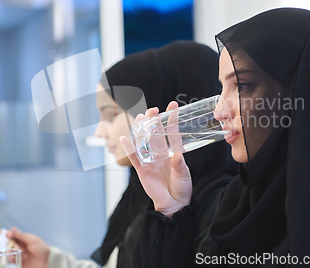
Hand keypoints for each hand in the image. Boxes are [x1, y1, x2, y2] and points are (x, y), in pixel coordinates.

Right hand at [6, 227, 49, 267]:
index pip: (14, 235)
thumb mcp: (32, 241)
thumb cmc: (41, 249)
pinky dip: (13, 257)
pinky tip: (21, 257)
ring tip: (22, 252)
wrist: (46, 261)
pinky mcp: (18, 262)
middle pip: (10, 243)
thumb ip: (21, 236)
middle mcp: (20, 246)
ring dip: (13, 250)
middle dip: (11, 243)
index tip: (8, 234)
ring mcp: (19, 254)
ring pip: (9, 251)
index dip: (9, 234)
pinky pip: (11, 259)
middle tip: (17, 246)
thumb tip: (13, 228)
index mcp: (24, 239)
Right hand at [120, 101, 191, 217]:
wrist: (173, 204)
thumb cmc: (181, 188)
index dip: (172, 119)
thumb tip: (176, 155)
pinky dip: (129, 148)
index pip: (172, 132)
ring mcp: (151, 160)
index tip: (173, 106)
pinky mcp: (142, 169)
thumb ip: (180, 165)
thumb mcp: (184, 176)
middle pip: (156, 134)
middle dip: (154, 121)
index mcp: (173, 152)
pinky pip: (134, 157)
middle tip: (152, 110)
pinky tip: (124, 137)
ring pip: (144, 142)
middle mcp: (161, 153)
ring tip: (140, 118)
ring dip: (141, 130)